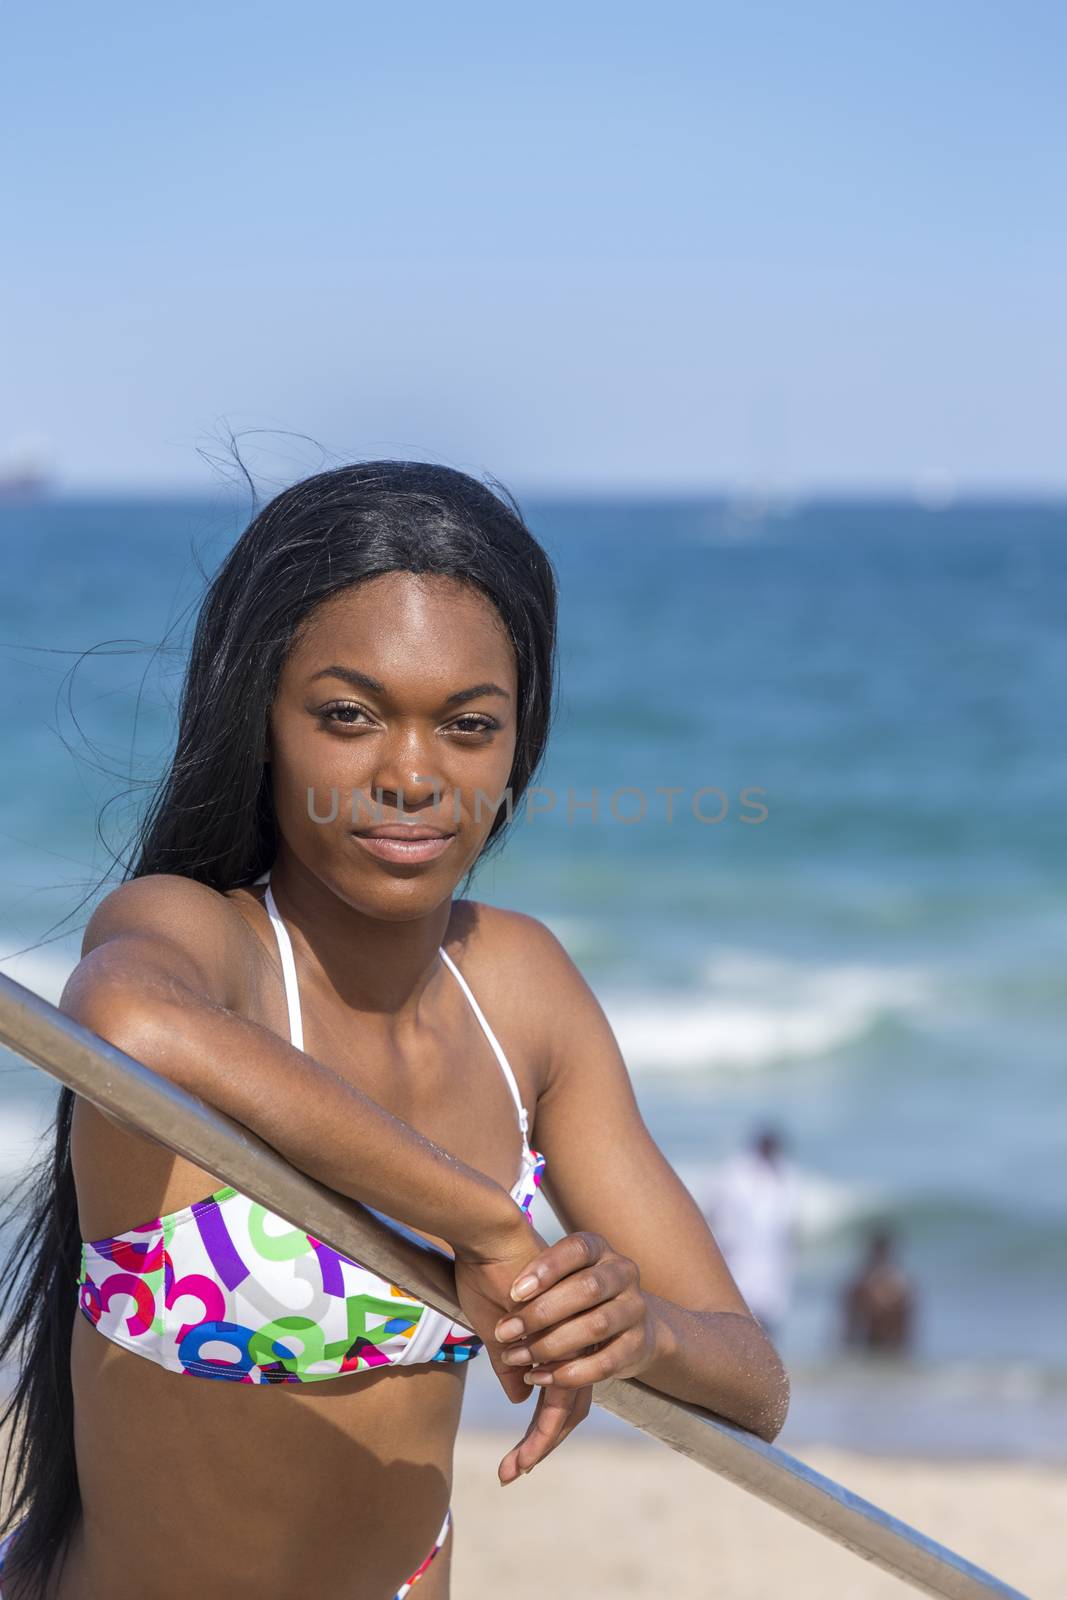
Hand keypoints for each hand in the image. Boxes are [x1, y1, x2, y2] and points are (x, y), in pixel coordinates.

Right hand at [454, 1226, 593, 1483]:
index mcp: (554, 1335)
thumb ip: (511, 1361)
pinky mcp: (560, 1343)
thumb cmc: (490, 1271)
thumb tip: (523, 1397)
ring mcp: (566, 1342)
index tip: (517, 1457)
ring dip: (540, 1444)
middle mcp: (566, 1341)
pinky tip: (526, 1451)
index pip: (557, 1389)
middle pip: (567, 1404)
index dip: (540, 1424)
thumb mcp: (496, 1326)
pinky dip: (541, 1428)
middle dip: (543, 1442)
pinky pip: (558, 1397)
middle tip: (515, 1472)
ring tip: (516, 1470)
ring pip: (564, 1407)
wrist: (492, 1235)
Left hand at [491, 1230, 658, 1389]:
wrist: (629, 1318)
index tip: (513, 1292)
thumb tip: (499, 1308)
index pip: (577, 1250)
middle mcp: (622, 1273)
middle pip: (587, 1289)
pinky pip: (605, 1363)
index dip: (547, 1268)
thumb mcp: (557, 1277)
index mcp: (599, 1250)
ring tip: (515, 1357)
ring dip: (551, 1346)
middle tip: (504, 1332)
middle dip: (542, 1313)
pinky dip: (569, 1373)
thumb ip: (533, 1287)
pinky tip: (539, 1377)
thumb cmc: (576, 1293)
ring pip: (596, 1327)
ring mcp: (634, 1308)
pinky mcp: (637, 1344)